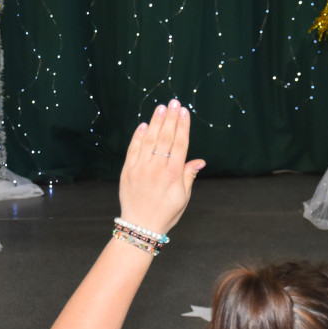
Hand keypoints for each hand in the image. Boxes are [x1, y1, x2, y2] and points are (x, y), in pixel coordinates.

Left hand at [118, 100, 204, 234]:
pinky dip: (138, 136)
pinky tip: (144, 125)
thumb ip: (189, 175)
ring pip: (149, 140)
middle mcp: (157, 168)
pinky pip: (133, 149)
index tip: (184, 112)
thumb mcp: (183, 197)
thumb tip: (199, 161)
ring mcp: (141, 168)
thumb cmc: (166, 213)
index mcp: (173, 174)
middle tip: (174, 102)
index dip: (183, 126)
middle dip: (171, 118)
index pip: (180, 144)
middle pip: (166, 138)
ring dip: (156, 122)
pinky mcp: (128, 171)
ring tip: (161, 107)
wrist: (140, 226)